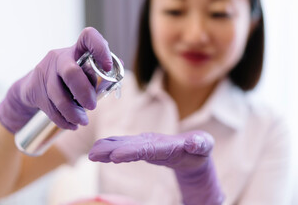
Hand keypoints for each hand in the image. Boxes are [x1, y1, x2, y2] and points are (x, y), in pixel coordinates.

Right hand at [0, 27, 112, 132]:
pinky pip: (50, 108)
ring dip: (73, 112)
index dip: (100, 49)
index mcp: (77, 50)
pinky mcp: (34, 89)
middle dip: (84, 93)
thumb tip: (120, 66)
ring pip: (58, 95)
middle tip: (92, 107)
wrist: (32, 87)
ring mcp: (45, 72)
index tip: (107, 66)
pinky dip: (63, 120)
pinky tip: (72, 124)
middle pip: (71, 72)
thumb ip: (100, 70)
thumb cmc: (68, 78)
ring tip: (83, 121)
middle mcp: (59, 57)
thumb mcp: (83, 70)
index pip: (88, 37)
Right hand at [89, 131, 223, 204]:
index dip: (131, 151)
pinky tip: (98, 155)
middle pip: (129, 145)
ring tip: (91, 155)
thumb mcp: (205, 146)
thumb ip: (201, 143)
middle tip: (94, 154)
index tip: (116, 156)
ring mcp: (144, 143)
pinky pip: (122, 147)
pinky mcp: (141, 147)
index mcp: (166, 144)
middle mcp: (151, 141)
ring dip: (106, 149)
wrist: (193, 148)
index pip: (146, 148)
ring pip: (122, 144)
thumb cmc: (200, 148)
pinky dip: (109, 150)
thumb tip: (195, 143)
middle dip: (111, 149)